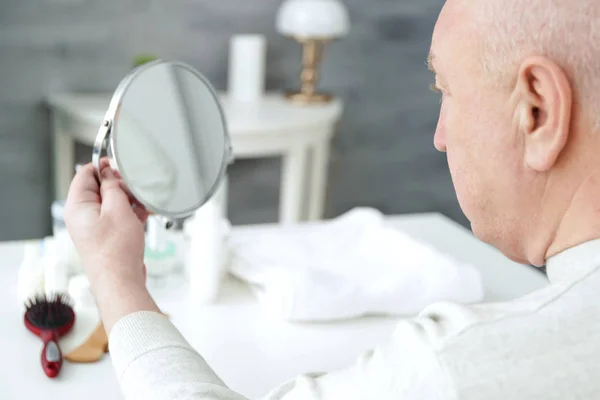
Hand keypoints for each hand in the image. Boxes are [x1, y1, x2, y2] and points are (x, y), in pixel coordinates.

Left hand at [65, 160, 147, 286]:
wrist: (121, 281)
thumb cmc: (116, 252)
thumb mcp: (118, 209)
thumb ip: (112, 187)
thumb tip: (108, 173)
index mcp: (77, 206)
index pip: (85, 174)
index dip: (103, 166)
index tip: (119, 165)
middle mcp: (82, 216)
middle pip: (100, 188)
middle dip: (120, 186)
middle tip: (135, 189)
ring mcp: (94, 226)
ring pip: (111, 202)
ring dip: (128, 201)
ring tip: (142, 206)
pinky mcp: (106, 236)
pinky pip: (117, 216)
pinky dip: (130, 214)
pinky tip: (143, 216)